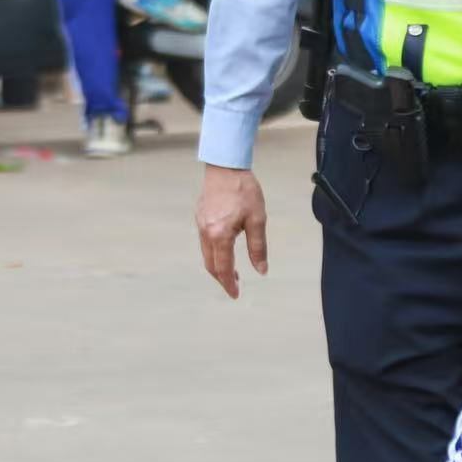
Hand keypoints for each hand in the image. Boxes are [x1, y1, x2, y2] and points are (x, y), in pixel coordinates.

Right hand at [195, 164, 268, 298]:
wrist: (226, 166)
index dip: (229, 284)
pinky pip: (204, 241)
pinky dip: (214, 252)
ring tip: (233, 271)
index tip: (235, 294)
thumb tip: (261, 270)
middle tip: (235, 286)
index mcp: (220, 235)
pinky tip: (225, 249)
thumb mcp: (258, 219)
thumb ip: (258, 247)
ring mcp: (200, 224)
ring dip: (218, 265)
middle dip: (222, 278)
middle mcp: (206, 232)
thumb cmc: (244, 191)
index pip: (223, 268)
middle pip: (211, 264)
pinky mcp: (199, 217)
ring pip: (206, 254)